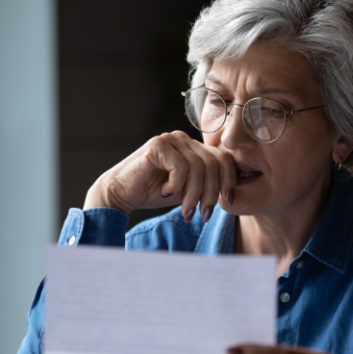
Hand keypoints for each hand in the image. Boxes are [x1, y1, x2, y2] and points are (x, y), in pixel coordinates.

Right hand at [83, 131, 236, 222]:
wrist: (120, 194)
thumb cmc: (154, 192)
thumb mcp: (188, 191)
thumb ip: (207, 186)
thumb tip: (232, 194)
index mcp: (193, 147)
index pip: (223, 158)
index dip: (229, 180)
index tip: (228, 202)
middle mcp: (183, 139)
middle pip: (213, 164)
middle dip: (211, 193)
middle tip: (202, 214)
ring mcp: (170, 139)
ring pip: (198, 168)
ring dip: (193, 195)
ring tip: (185, 210)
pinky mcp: (157, 146)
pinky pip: (180, 168)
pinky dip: (176, 186)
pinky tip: (164, 192)